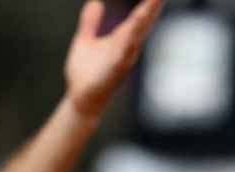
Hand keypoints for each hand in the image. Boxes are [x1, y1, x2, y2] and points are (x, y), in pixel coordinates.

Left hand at [64, 0, 163, 119]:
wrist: (79, 99)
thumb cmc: (85, 73)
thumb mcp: (85, 41)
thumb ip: (90, 22)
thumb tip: (96, 2)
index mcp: (122, 39)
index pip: (140, 16)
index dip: (150, 3)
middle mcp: (127, 48)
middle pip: (143, 23)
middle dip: (153, 6)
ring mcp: (122, 59)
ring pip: (136, 36)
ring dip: (144, 20)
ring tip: (154, 1)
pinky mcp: (113, 72)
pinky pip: (122, 56)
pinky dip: (127, 46)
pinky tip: (132, 36)